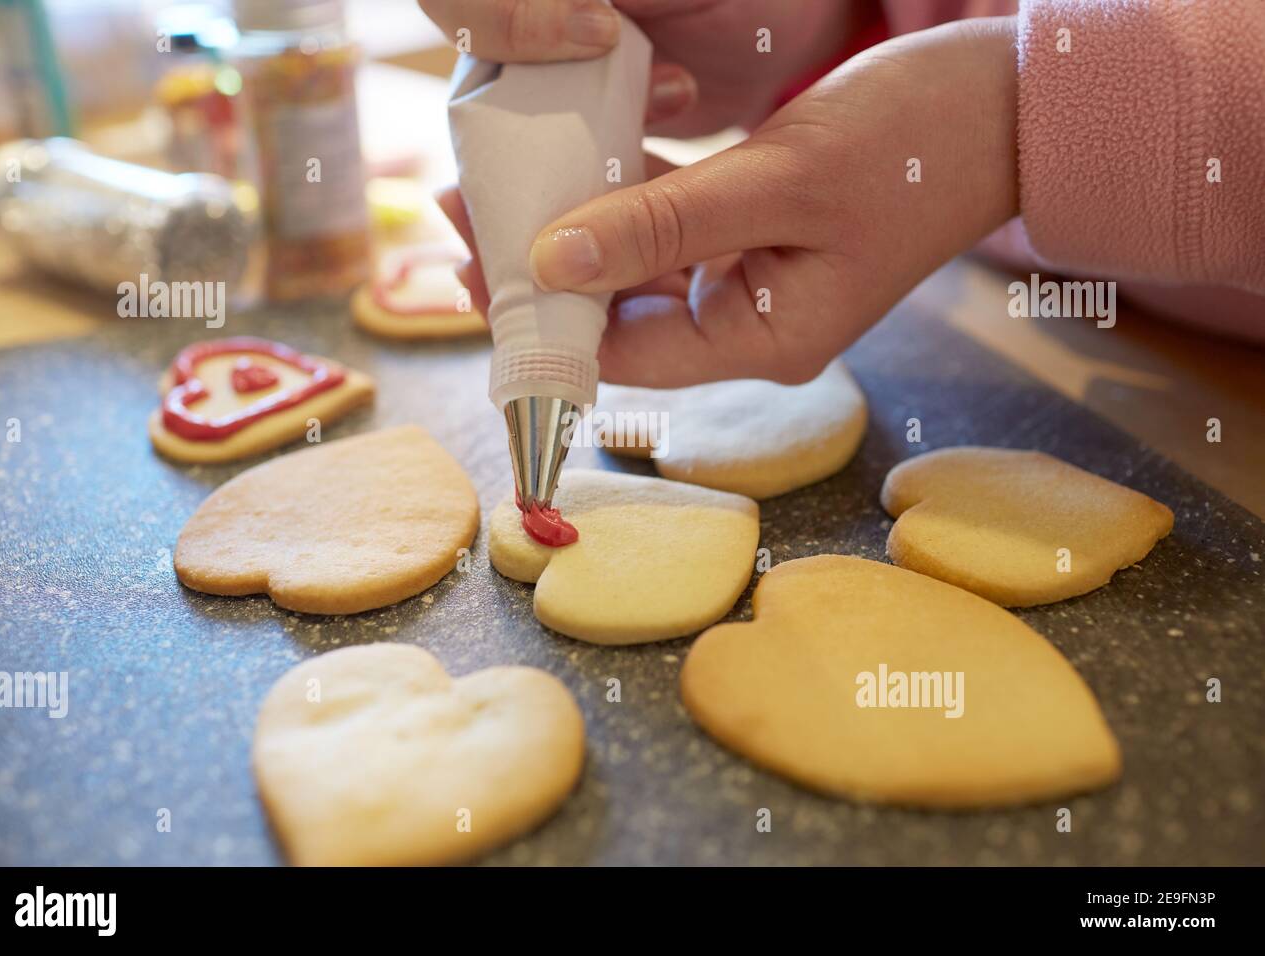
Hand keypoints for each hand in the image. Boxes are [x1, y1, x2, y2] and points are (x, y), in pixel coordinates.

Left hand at [443, 16, 1020, 386]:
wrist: (1008, 103)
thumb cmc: (914, 142)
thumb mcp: (777, 180)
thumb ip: (662, 223)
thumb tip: (549, 260)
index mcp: (763, 340)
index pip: (624, 353)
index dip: (541, 316)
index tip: (469, 260)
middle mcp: (750, 324)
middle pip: (621, 315)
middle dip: (542, 269)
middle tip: (464, 207)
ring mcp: (755, 280)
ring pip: (639, 269)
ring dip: (576, 228)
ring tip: (499, 181)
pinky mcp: (758, 234)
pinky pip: (673, 227)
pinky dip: (625, 198)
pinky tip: (575, 162)